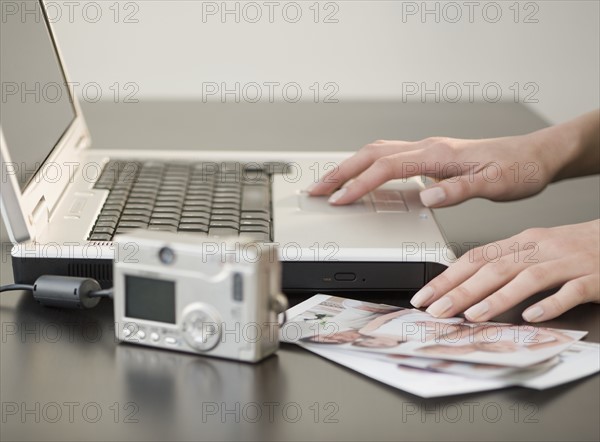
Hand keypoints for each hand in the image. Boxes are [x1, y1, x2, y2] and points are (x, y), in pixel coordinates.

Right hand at [308, 131, 570, 206]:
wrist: (535, 155)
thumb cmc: (518, 169)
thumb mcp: (496, 184)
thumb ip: (459, 190)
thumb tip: (427, 197)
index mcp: (438, 155)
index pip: (386, 168)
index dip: (359, 184)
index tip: (338, 200)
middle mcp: (428, 148)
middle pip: (371, 154)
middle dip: (339, 172)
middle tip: (315, 189)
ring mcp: (427, 149)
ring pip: (376, 151)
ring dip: (349, 166)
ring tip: (329, 183)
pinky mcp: (430, 156)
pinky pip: (388, 156)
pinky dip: (366, 165)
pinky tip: (362, 177)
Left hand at [409, 220, 599, 322]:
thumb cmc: (573, 249)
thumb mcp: (533, 251)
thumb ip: (503, 266)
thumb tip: (464, 287)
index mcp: (521, 243)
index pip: (475, 258)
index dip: (447, 277)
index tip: (424, 296)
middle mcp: (539, 249)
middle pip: (494, 268)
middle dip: (461, 290)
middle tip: (437, 310)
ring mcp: (566, 262)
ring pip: (527, 278)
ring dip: (498, 298)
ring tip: (474, 315)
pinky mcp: (593, 277)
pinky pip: (570, 291)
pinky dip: (550, 303)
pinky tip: (533, 316)